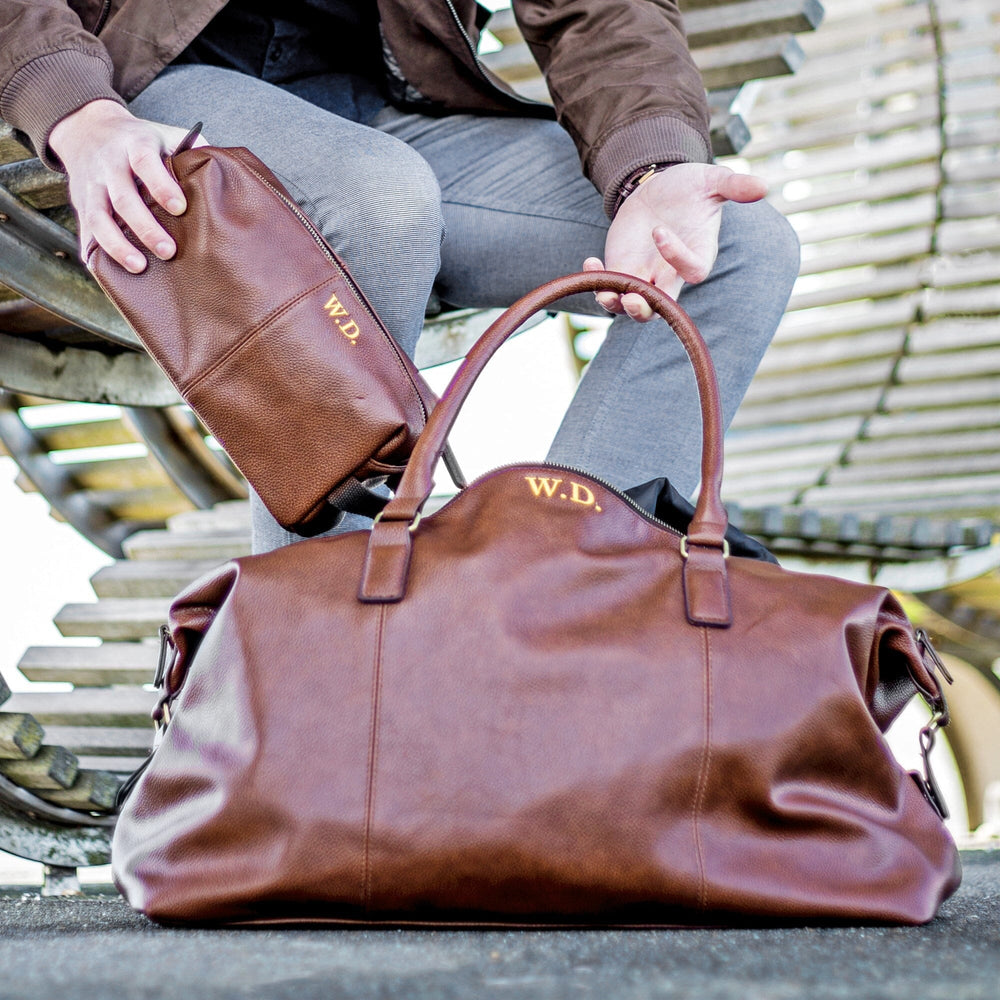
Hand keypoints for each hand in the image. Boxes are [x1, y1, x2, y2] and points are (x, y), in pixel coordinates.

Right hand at [49, 100, 206, 272]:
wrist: (88, 129)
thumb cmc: (141, 140)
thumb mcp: (163, 134)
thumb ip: (191, 148)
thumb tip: (222, 169)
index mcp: (134, 144)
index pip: (145, 162)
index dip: (162, 186)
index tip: (181, 208)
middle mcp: (109, 165)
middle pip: (123, 198)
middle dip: (146, 227)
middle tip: (170, 251)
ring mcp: (92, 186)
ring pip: (99, 218)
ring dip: (118, 245)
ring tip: (140, 267)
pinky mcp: (81, 204)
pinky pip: (85, 230)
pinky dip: (92, 250)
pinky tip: (103, 271)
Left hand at [585, 162, 766, 320]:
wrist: (658, 190)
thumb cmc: (689, 188)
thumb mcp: (711, 181)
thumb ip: (733, 187)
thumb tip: (763, 187)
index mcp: (698, 256)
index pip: (692, 271)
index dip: (677, 257)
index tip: (659, 230)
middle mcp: (671, 275)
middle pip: (662, 307)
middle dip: (645, 309)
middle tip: (631, 298)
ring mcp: (645, 277)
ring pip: (632, 306)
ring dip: (616, 305)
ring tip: (604, 291)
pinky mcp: (622, 270)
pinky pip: (609, 288)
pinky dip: (596, 282)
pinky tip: (589, 261)